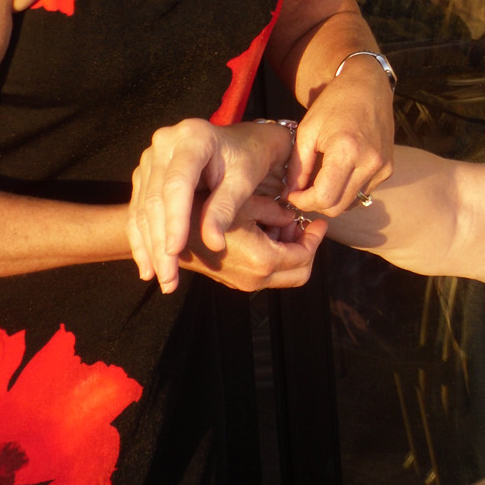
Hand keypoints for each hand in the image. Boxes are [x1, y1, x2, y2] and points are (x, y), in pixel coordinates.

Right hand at [128, 118, 295, 292]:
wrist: (242, 142)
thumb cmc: (250, 159)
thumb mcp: (244, 180)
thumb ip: (226, 207)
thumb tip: (213, 243)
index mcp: (193, 137)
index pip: (177, 183)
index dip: (175, 219)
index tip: (176, 252)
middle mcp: (164, 143)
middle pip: (155, 198)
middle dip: (160, 242)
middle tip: (169, 278)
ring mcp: (151, 158)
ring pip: (143, 208)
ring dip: (150, 247)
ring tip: (162, 279)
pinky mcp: (145, 174)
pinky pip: (137, 210)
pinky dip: (143, 240)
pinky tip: (148, 267)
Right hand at [177, 192, 325, 291]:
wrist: (165, 230)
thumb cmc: (205, 208)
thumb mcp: (245, 202)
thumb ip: (275, 212)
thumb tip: (290, 216)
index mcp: (262, 260)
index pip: (304, 257)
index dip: (315, 238)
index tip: (319, 221)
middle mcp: (254, 279)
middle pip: (299, 274)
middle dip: (305, 249)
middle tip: (304, 225)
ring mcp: (241, 283)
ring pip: (282, 276)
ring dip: (288, 252)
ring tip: (281, 223)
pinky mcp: (230, 280)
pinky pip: (263, 274)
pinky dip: (272, 256)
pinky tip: (262, 230)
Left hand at [285, 62, 394, 216]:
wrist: (368, 87)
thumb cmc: (334, 103)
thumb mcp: (307, 130)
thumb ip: (298, 166)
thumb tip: (291, 193)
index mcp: (347, 150)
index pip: (324, 197)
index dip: (304, 202)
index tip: (293, 194)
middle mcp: (370, 162)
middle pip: (338, 207)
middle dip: (316, 204)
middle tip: (303, 191)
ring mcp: (383, 167)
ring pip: (351, 203)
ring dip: (332, 198)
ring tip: (320, 179)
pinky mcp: (388, 169)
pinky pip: (362, 192)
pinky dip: (347, 190)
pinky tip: (338, 172)